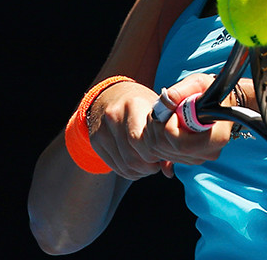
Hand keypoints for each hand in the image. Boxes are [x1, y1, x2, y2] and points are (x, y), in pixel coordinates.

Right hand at [86, 75, 231, 180]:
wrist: (111, 95)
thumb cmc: (142, 104)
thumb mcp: (157, 110)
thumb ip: (167, 135)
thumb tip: (170, 171)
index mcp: (134, 104)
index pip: (144, 140)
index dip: (158, 151)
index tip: (167, 150)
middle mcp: (115, 116)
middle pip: (135, 157)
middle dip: (151, 164)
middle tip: (160, 159)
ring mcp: (103, 130)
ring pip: (126, 166)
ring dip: (142, 169)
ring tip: (150, 161)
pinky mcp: (96, 141)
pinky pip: (116, 167)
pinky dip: (130, 170)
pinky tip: (138, 161)